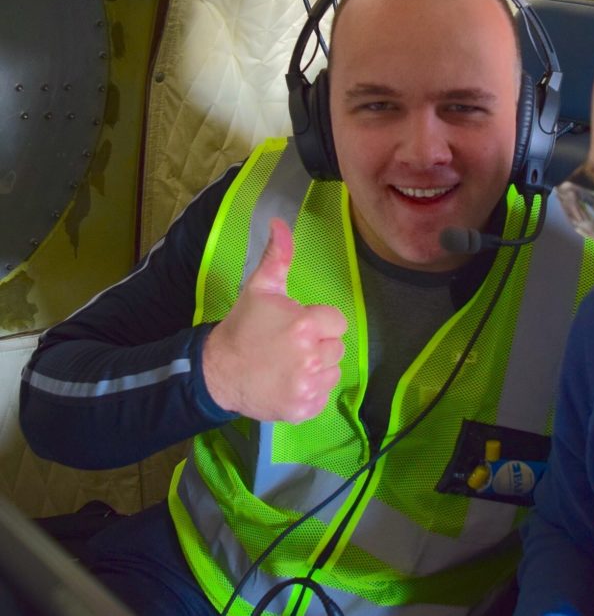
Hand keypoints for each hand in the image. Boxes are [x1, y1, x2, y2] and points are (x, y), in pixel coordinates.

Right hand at [202, 218, 346, 422]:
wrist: (218, 372)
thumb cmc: (243, 327)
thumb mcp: (260, 288)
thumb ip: (278, 256)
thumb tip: (280, 222)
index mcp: (305, 324)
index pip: (337, 322)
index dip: (318, 322)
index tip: (297, 325)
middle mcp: (310, 356)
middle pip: (336, 347)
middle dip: (318, 344)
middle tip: (289, 345)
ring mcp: (308, 386)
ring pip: (333, 371)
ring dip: (317, 368)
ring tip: (289, 364)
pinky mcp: (304, 409)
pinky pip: (324, 396)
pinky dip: (310, 391)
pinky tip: (288, 382)